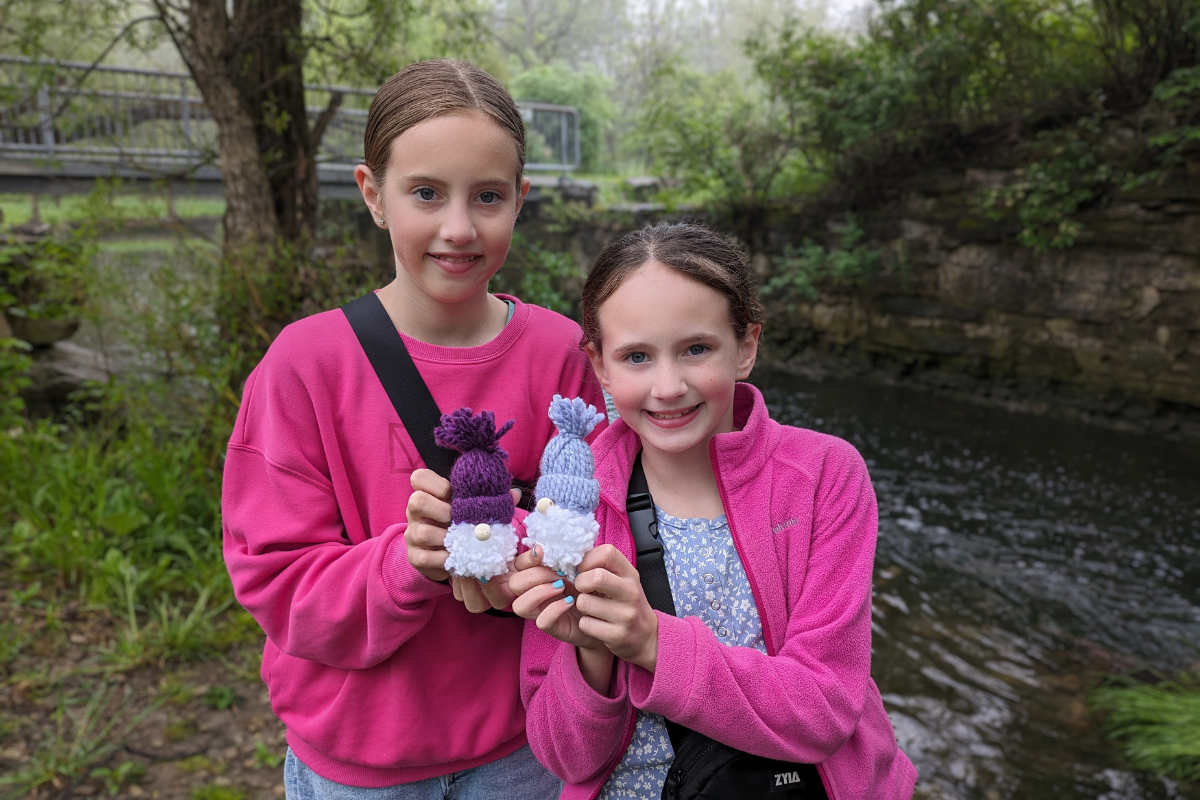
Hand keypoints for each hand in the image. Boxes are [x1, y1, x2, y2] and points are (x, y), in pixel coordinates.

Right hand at [405, 469, 521, 612]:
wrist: (447, 554)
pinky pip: (424, 557)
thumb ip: (490, 499)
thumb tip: (514, 493)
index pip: (419, 478)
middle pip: (416, 501)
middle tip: (457, 519)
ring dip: (445, 537)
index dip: (436, 484)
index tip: (453, 494)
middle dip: (441, 510)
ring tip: (460, 541)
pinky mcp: (414, 557)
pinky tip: (455, 557)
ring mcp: (412, 534)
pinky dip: (443, 558)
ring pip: (421, 532)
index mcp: (427, 494)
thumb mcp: (471, 509)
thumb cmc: (460, 524)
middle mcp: (414, 512)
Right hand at [511, 546, 607, 652]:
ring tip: (562, 587)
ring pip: (519, 605)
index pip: (518, 565)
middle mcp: (533, 592)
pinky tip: (570, 601)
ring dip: (539, 593)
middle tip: (560, 573)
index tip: (543, 552)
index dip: (527, 558)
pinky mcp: (551, 626)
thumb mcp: (580, 566)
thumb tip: (562, 546)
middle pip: (514, 583)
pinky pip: (541, 621)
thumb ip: (568, 556)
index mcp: (536, 574)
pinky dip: (554, 609)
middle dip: (536, 575)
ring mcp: (540, 611)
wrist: (605, 610)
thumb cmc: (590, 584)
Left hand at [573, 545, 658, 672]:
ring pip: (584, 602)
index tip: (584, 569)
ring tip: (590, 607)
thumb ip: (603, 567)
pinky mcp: (617, 635)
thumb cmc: (627, 603)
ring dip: (581, 605)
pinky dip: (584, 623)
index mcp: (630, 574)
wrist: (645, 636)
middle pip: (596, 577)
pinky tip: (595, 623)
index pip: (607, 553)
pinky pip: (585, 624)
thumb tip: (573, 559)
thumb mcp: (622, 580)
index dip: (588, 559)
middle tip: (582, 588)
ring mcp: (625, 615)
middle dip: (580, 582)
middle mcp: (631, 592)